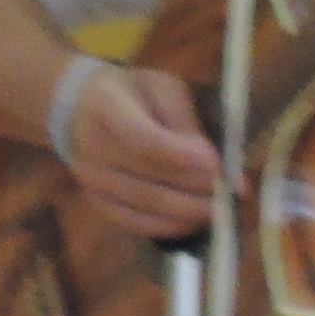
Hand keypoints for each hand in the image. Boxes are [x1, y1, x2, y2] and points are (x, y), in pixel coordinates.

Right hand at [65, 62, 224, 240]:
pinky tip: (194, 221)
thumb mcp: (164, 89)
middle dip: (195, 188)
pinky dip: (168, 226)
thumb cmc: (136, 95)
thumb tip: (219, 166)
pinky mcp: (96, 202)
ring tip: (220, 209)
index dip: (180, 155)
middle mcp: (91, 146)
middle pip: (148, 176)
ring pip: (145, 204)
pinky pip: (134, 223)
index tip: (216, 165)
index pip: (141, 137)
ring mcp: (90, 179)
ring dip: (187, 211)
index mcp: (106, 106)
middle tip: (231, 194)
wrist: (83, 109)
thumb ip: (188, 123)